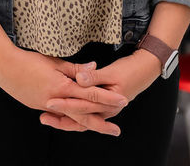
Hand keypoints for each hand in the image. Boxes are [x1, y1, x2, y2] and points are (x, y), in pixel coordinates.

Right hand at [0, 48, 127, 135]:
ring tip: (102, 128)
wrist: (5, 68)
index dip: (106, 98)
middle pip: (83, 115)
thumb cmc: (30, 61)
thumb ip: (75, 69)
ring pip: (72, 118)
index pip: (89, 94)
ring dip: (88, 123)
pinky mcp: (40, 107)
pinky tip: (79, 121)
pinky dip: (71, 119)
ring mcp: (47, 106)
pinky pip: (60, 116)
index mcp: (62, 87)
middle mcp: (56, 101)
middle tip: (116, 130)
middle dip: (101, 122)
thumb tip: (94, 68)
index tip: (122, 99)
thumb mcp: (55, 62)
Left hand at [39, 49, 160, 133]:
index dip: (64, 104)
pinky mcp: (103, 106)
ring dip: (65, 119)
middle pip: (79, 118)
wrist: (146, 70)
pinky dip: (74, 115)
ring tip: (48, 118)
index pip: (81, 105)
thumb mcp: (113, 71)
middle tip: (43, 116)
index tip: (49, 102)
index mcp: (107, 103)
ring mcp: (104, 110)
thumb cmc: (130, 70)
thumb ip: (94, 76)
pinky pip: (86, 115)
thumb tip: (79, 78)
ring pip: (81, 120)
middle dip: (60, 118)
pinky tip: (62, 113)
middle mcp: (105, 111)